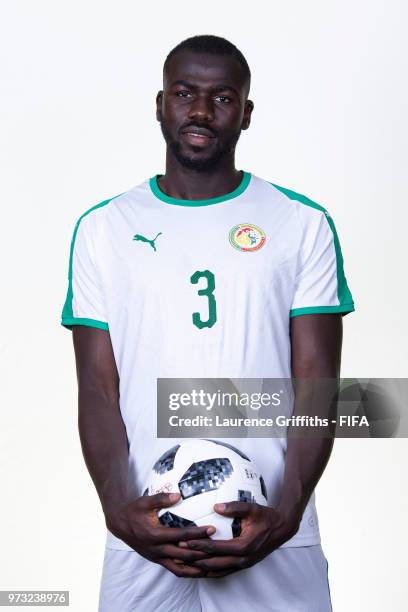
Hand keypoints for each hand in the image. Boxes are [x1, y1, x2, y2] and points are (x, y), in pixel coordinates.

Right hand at [105, 492, 215, 577]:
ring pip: (180, 567)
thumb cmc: (134, 510)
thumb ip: (162, 498)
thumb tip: (179, 495)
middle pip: (184, 554)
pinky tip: (199, 570)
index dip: (197, 534)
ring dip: (196, 567)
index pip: (181, 536)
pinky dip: (187, 571)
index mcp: (154, 534)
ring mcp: (156, 557)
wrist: (119, 524)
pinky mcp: (157, 560)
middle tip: (218, 548)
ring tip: (213, 565)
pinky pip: (174, 569)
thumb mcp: (145, 501)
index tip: (212, 529)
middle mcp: (156, 549)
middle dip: (202, 552)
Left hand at [178, 501, 300, 577]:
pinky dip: (211, 570)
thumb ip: (234, 507)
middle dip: (195, 559)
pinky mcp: (244, 565)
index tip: (185, 540)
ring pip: (217, 571)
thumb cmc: (267, 517)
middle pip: (213, 564)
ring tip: (185, 564)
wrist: (283, 529)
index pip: (216, 548)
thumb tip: (216, 506)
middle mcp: (242, 559)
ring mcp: (243, 565)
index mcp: (243, 546)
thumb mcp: (252, 508)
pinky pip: (224, 571)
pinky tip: (200, 566)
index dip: (199, 545)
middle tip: (178, 554)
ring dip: (200, 568)